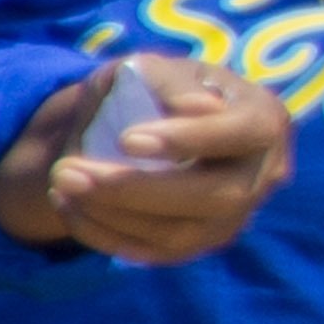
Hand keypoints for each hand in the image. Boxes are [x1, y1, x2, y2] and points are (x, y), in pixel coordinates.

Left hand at [4, 55, 289, 265]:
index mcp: (262, 117)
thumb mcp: (148, 69)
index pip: (243, 133)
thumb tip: (198, 107)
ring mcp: (232, 216)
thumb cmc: (145, 89)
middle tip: (67, 171)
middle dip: (135, 188)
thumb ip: (169, 82)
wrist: (128, 126)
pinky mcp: (196, 244)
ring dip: (110, 213)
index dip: (190, 139)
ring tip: (61, 183)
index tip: (127, 140)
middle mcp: (261, 174)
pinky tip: (66, 205)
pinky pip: (152, 253)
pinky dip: (103, 234)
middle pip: (214, 197)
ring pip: (179, 234)